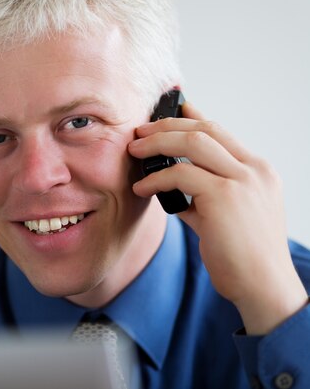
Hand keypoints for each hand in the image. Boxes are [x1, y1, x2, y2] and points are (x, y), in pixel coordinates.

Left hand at [128, 102, 307, 334]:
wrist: (263, 286)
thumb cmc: (244, 256)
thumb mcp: (227, 216)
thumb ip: (204, 195)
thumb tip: (173, 185)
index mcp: (258, 171)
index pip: (221, 131)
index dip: (191, 116)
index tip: (168, 110)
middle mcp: (254, 170)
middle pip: (205, 128)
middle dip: (166, 126)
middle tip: (140, 133)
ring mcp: (242, 180)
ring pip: (193, 142)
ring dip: (157, 143)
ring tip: (134, 151)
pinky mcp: (224, 197)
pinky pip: (180, 174)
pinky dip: (155, 179)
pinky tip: (141, 188)